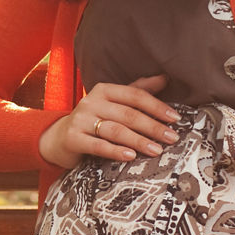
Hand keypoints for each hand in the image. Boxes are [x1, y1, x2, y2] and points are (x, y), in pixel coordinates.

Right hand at [38, 73, 178, 168]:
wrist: (58, 138)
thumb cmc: (93, 120)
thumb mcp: (113, 103)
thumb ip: (137, 90)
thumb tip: (165, 77)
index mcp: (104, 89)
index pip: (135, 95)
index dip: (156, 106)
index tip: (175, 118)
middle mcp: (91, 101)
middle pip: (128, 114)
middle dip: (152, 126)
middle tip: (172, 138)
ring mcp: (80, 120)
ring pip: (115, 130)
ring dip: (138, 140)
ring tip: (157, 150)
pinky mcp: (73, 138)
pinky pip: (98, 145)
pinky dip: (115, 151)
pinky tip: (130, 156)